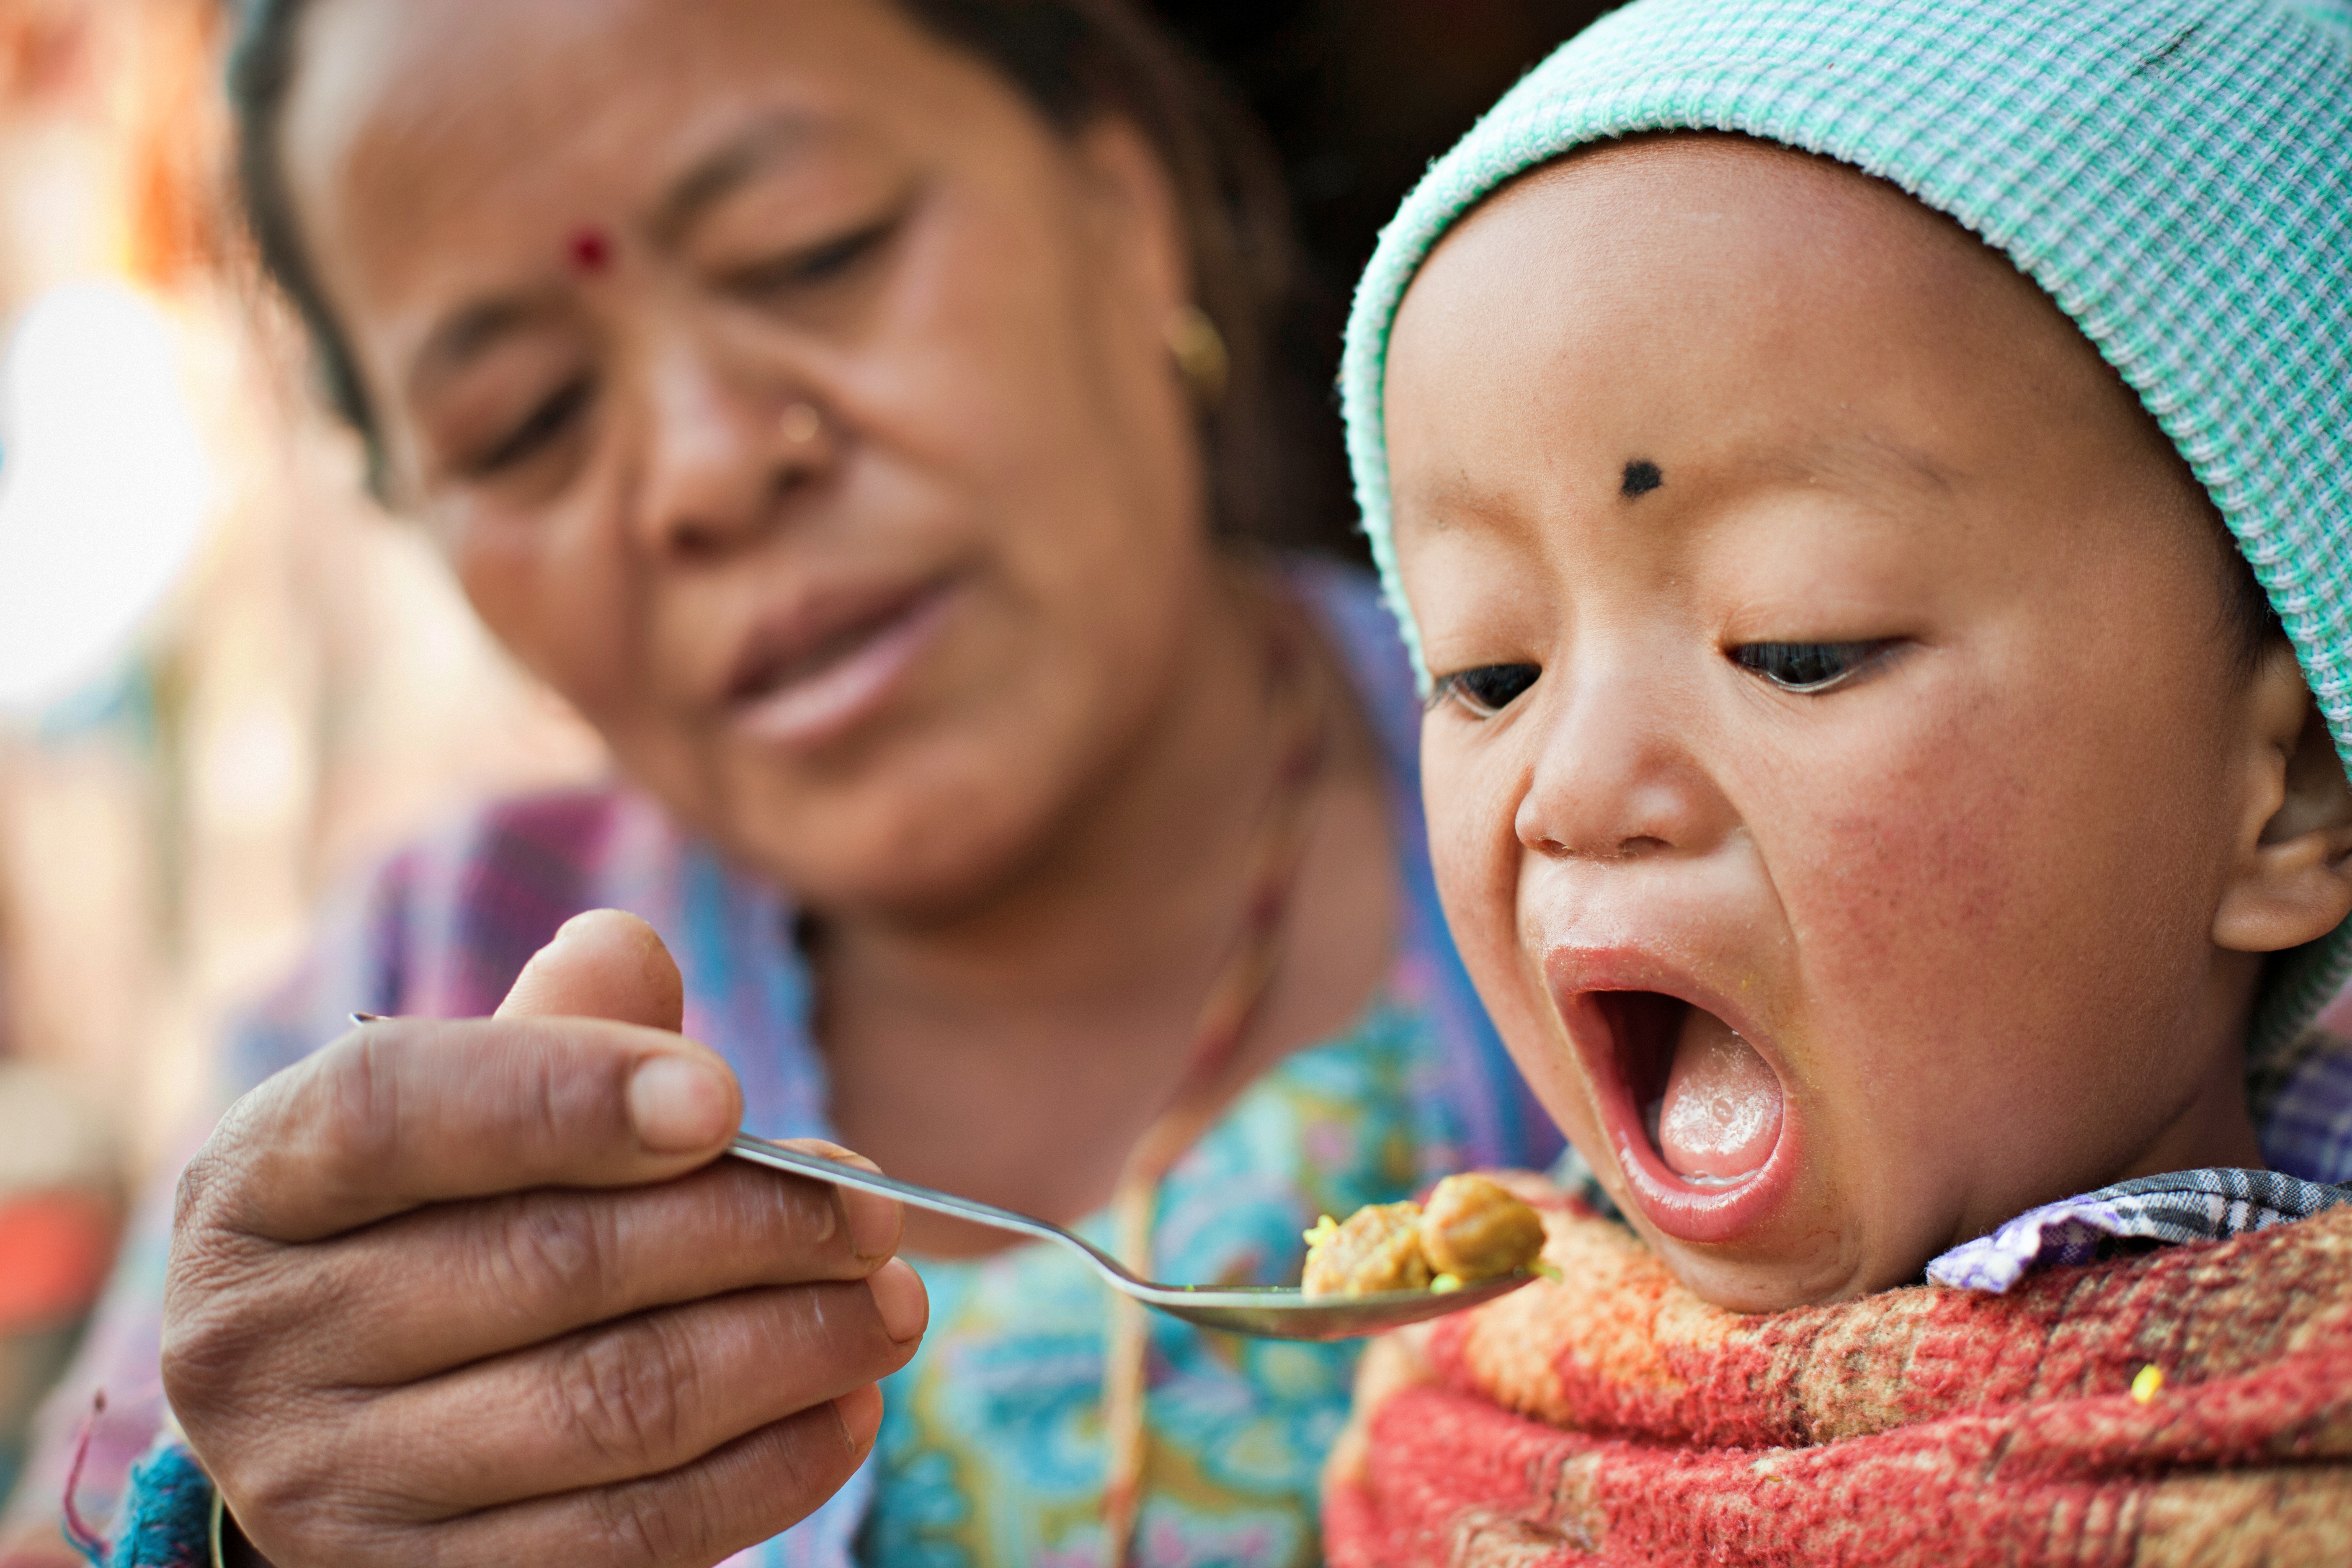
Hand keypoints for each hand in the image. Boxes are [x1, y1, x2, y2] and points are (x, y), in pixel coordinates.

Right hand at [163, 911, 925, 1566]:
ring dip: (786, 1350)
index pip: (400, 1110)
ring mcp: (325, 1488)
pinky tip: (846, 1410)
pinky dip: (763, 1470)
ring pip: (608, 1404)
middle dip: (749, 1229)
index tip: (729, 1099)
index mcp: (256, 1185)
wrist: (333, 1428)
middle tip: (873, 1213)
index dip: (571, 1091)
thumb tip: (626, 952)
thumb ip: (546, 1034)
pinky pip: (625, 1536)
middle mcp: (257, 1342)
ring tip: (890, 1305)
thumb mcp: (448, 1119)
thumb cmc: (426, 1228)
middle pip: (546, 1262)